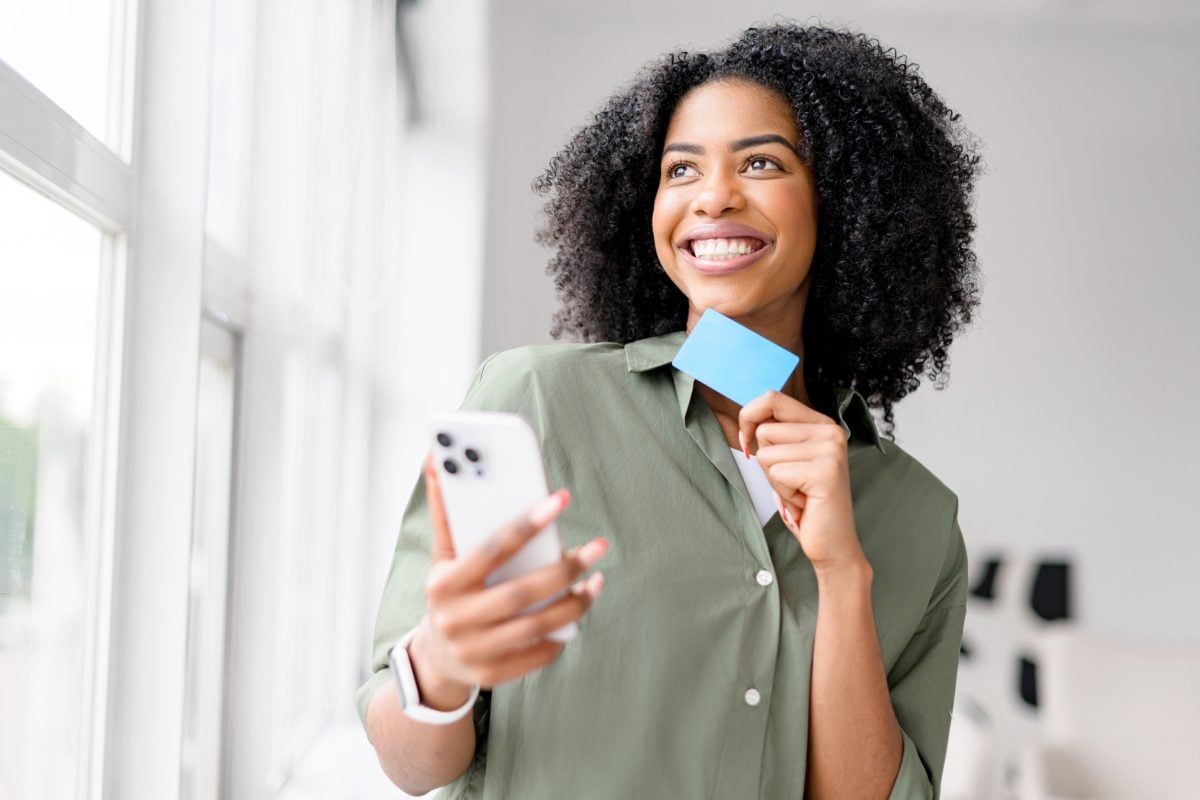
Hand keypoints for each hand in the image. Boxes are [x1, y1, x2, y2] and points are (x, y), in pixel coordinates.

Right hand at [408, 453, 607, 708]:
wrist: (435, 658)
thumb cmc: (449, 592)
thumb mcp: (442, 556)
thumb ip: (446, 511)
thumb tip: (437, 457)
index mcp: (443, 584)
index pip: (491, 550)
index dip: (527, 524)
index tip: (560, 500)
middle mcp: (455, 620)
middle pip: (521, 593)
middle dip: (565, 568)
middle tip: (597, 547)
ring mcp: (474, 652)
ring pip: (537, 625)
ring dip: (575, 602)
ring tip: (597, 579)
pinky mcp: (492, 675)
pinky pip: (539, 653)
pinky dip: (563, 632)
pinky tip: (580, 609)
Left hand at [738, 391, 866, 573]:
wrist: (833, 544)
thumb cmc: (806, 503)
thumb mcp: (787, 460)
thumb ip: (775, 435)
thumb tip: (745, 416)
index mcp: (822, 424)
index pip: (772, 398)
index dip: (749, 417)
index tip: (746, 443)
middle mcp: (830, 431)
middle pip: (764, 430)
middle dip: (767, 462)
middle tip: (793, 482)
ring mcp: (830, 449)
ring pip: (766, 454)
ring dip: (775, 481)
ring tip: (799, 492)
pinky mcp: (825, 471)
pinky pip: (776, 473)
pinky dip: (783, 494)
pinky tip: (804, 502)